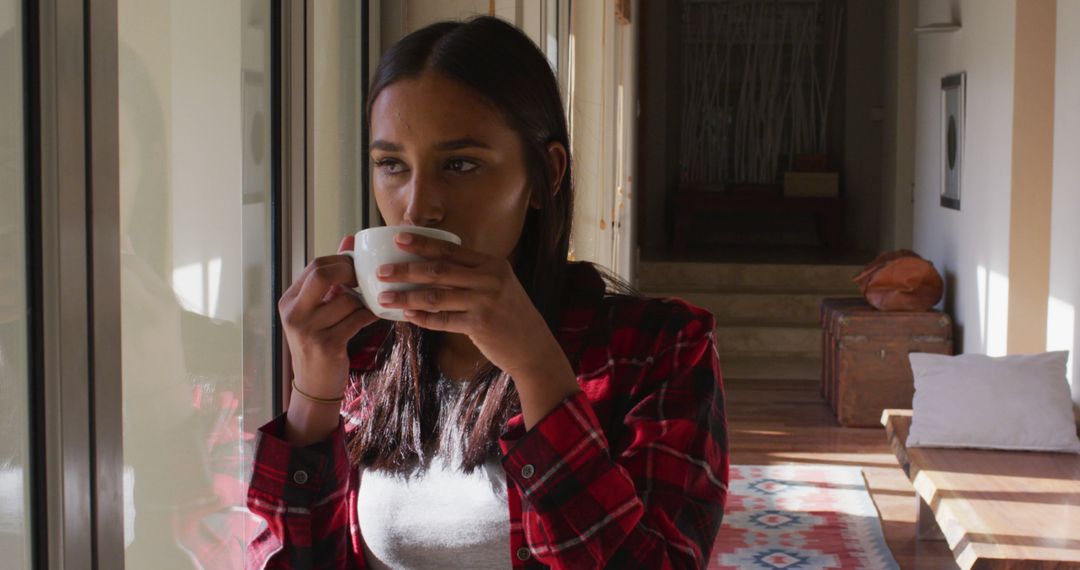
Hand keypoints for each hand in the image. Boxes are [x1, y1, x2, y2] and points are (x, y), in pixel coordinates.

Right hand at [278, 235, 378, 399]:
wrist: (314, 386)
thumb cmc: (320, 342)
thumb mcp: (319, 309)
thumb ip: (332, 277)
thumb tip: (350, 239)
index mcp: (289, 300)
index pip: (315, 266)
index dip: (341, 261)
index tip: (359, 266)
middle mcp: (294, 313)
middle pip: (323, 275)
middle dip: (351, 272)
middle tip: (366, 279)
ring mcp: (308, 330)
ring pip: (346, 300)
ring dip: (364, 301)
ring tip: (370, 304)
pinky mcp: (326, 345)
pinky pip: (357, 320)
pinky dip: (370, 316)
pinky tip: (374, 317)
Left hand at [375, 232, 569, 382]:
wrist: (533, 347)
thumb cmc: (510, 315)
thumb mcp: (499, 286)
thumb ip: (472, 275)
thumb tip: (431, 268)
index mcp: (492, 265)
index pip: (451, 250)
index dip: (423, 243)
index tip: (399, 238)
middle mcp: (490, 279)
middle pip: (439, 271)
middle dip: (406, 270)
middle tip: (382, 271)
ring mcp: (485, 302)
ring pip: (436, 296)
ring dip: (406, 297)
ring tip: (384, 297)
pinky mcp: (480, 325)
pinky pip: (443, 320)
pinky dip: (422, 319)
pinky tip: (406, 317)